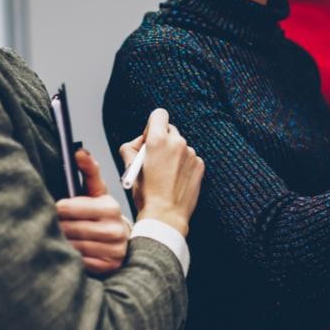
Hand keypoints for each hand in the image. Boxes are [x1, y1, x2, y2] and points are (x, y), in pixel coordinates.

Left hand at [56, 149, 130, 273]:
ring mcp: (114, 249)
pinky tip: (71, 253)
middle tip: (53, 226)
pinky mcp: (110, 265)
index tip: (55, 210)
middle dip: (58, 227)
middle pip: (69, 229)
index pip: (69, 208)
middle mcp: (115, 229)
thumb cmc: (102, 214)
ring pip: (73, 247)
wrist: (120, 240)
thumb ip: (88, 170)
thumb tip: (78, 152)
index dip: (58, 209)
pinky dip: (72, 259)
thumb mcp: (96, 191)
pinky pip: (81, 263)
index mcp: (110, 207)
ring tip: (61, 239)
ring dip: (63, 243)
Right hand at [120, 108, 204, 238]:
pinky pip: (190, 158)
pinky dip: (183, 165)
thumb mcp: (129, 167)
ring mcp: (191, 153)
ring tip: (165, 175)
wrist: (165, 215)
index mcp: (158, 140)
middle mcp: (177, 142)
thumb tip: (139, 141)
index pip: (159, 114)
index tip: (149, 138)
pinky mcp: (199, 164)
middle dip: (162, 140)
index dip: (152, 125)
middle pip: (170, 130)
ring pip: (180, 145)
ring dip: (173, 154)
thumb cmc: (146, 193)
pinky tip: (175, 180)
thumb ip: (131, 147)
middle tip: (154, 158)